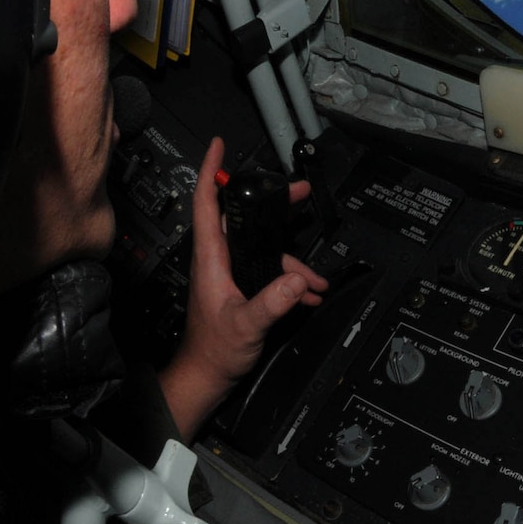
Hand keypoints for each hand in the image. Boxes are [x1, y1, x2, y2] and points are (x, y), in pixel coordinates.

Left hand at [159, 137, 328, 440]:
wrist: (208, 377)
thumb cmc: (213, 351)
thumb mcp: (246, 325)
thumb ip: (272, 302)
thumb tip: (296, 280)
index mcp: (211, 258)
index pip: (206, 204)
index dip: (210, 172)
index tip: (218, 146)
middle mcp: (220, 260)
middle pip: (245, 218)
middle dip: (273, 205)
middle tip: (298, 190)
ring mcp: (231, 273)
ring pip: (266, 251)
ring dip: (293, 264)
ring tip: (316, 282)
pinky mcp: (243, 287)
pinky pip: (272, 273)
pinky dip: (292, 283)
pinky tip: (308, 296)